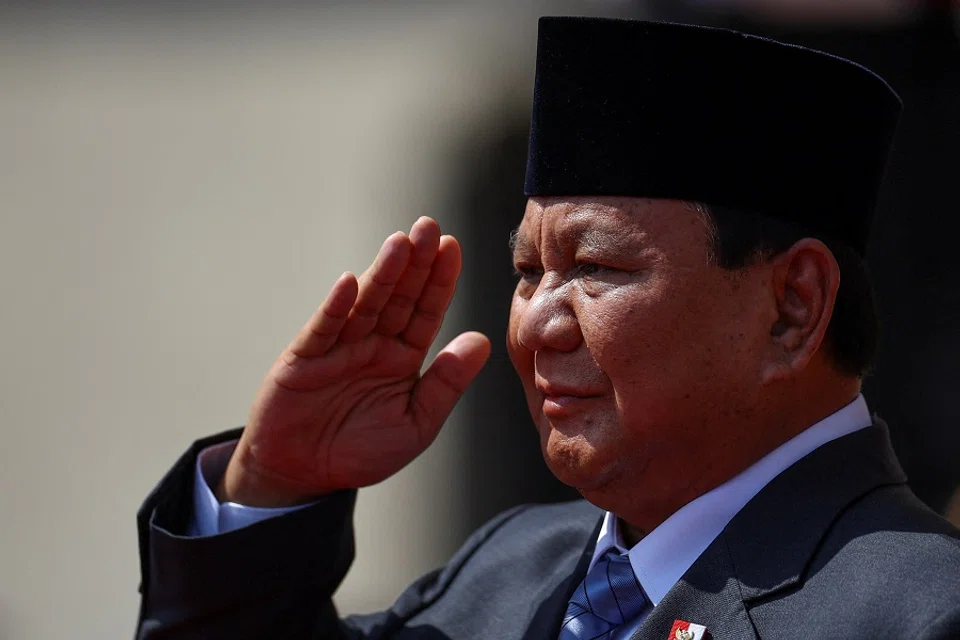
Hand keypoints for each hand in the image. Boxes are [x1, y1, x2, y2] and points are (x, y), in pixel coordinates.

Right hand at [218, 217, 490, 506]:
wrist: (304, 477)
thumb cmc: (362, 452)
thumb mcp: (416, 423)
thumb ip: (447, 383)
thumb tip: (482, 340)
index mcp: (403, 357)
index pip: (426, 311)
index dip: (439, 280)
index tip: (453, 247)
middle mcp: (373, 344)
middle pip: (398, 297)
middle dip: (414, 262)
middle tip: (429, 226)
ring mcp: (338, 347)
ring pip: (365, 304)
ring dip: (382, 273)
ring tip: (400, 243)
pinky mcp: (304, 359)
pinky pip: (323, 329)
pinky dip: (336, 306)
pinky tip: (351, 282)